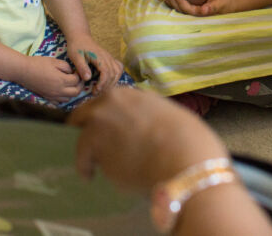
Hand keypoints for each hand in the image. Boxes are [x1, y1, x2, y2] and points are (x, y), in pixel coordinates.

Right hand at [18, 56, 82, 102]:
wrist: (23, 71)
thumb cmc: (39, 64)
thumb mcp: (55, 61)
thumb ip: (67, 67)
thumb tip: (72, 72)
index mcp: (61, 81)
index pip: (77, 81)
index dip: (79, 75)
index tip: (77, 70)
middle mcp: (58, 91)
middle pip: (76, 92)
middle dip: (80, 85)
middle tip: (78, 78)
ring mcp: (52, 96)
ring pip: (68, 99)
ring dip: (72, 92)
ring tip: (70, 84)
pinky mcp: (46, 97)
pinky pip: (58, 102)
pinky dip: (63, 98)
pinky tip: (61, 90)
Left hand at [67, 34, 124, 94]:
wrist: (80, 37)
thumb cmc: (77, 46)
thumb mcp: (75, 56)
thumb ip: (82, 67)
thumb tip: (88, 78)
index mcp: (99, 57)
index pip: (106, 72)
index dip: (103, 83)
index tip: (95, 91)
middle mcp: (107, 57)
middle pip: (113, 74)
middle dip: (106, 86)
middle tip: (96, 93)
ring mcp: (110, 58)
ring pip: (118, 71)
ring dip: (112, 82)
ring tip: (102, 89)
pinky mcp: (110, 59)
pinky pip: (119, 67)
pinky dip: (116, 76)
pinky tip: (109, 81)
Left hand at [71, 87, 229, 192]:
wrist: (184, 161)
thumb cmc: (189, 141)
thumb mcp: (170, 115)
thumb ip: (149, 117)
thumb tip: (147, 130)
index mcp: (131, 94)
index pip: (109, 102)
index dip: (109, 117)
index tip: (111, 128)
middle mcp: (109, 103)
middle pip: (84, 113)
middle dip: (88, 127)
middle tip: (94, 143)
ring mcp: (98, 125)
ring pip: (82, 138)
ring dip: (88, 150)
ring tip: (94, 165)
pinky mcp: (92, 149)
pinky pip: (83, 160)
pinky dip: (86, 169)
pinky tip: (91, 177)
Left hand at [160, 0, 235, 15]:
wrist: (224, 3)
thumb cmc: (222, 3)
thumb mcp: (219, 4)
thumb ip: (212, 7)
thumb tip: (204, 10)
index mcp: (198, 14)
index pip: (186, 8)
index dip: (180, 1)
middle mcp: (191, 13)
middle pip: (177, 7)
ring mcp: (188, 9)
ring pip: (174, 5)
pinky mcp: (187, 4)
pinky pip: (175, 1)